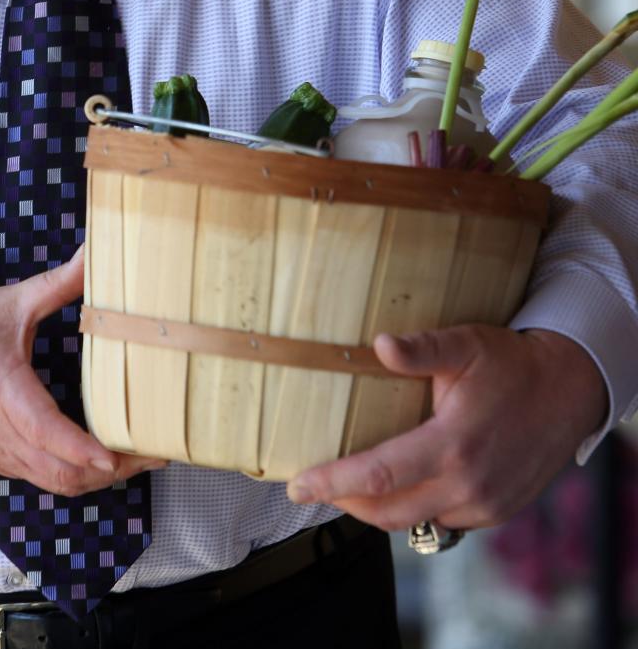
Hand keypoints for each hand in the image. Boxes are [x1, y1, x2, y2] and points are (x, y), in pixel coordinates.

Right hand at [0, 246, 162, 493]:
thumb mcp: (9, 303)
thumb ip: (59, 283)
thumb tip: (98, 251)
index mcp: (4, 392)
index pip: (49, 433)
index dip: (85, 449)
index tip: (119, 453)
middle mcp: (3, 434)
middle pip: (64, 473)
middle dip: (113, 469)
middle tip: (156, 450)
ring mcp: (2, 455)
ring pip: (58, 484)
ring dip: (100, 478)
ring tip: (141, 456)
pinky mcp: (1, 462)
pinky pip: (45, 479)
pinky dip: (79, 476)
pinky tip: (105, 456)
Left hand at [286, 324, 606, 530]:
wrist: (567, 391)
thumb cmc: (511, 363)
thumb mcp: (466, 344)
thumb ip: (423, 348)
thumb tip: (381, 344)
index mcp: (454, 444)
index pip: (379, 475)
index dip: (333, 482)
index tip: (298, 485)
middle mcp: (468, 484)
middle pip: (388, 511)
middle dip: (345, 502)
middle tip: (315, 484)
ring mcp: (483, 504)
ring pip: (413, 522)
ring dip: (378, 508)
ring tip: (350, 484)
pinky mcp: (494, 512)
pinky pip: (441, 522)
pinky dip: (414, 509)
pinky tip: (399, 486)